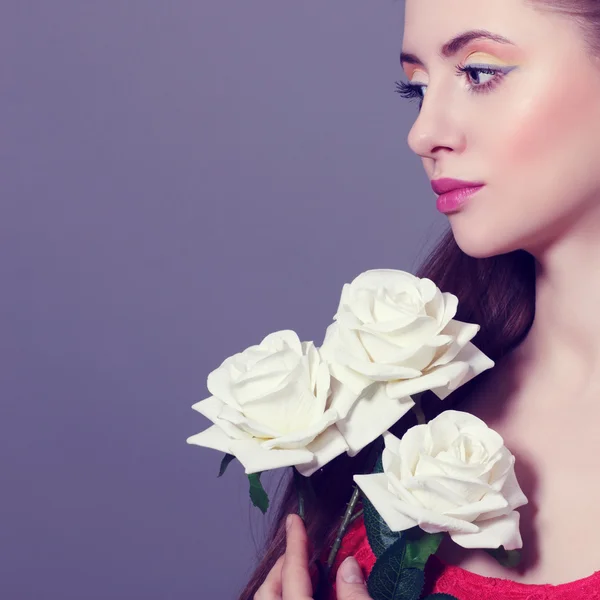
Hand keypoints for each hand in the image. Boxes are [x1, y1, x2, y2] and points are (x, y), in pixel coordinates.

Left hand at [254, 513, 372, 599]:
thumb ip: (354, 594)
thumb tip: (349, 565)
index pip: (292, 573)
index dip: (294, 543)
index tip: (294, 520)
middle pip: (267, 590)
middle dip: (283, 564)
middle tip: (301, 547)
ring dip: (284, 581)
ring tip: (308, 569)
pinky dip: (288, 596)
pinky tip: (309, 593)